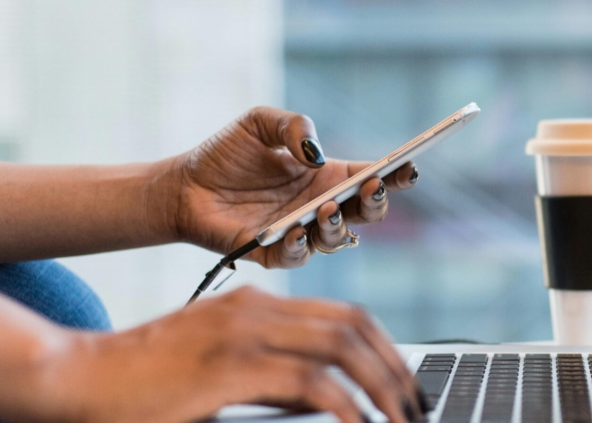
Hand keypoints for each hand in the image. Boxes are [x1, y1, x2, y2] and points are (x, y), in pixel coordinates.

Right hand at [44, 287, 422, 422]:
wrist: (78, 378)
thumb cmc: (146, 382)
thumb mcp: (222, 368)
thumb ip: (274, 374)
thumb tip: (332, 399)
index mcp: (256, 304)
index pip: (345, 313)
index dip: (386, 347)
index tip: (405, 382)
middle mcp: (256, 308)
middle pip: (354, 325)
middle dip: (396, 367)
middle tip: (416, 405)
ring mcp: (244, 332)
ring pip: (343, 347)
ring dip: (383, 386)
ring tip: (401, 419)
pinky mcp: (230, 365)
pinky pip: (312, 383)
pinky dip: (348, 405)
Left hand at [165, 106, 419, 267]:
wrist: (182, 186)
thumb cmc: (225, 154)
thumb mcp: (259, 122)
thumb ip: (293, 126)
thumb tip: (316, 154)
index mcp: (327, 177)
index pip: (372, 178)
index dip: (395, 175)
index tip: (408, 166)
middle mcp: (321, 207)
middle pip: (367, 213)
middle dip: (376, 202)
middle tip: (371, 187)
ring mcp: (301, 233)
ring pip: (338, 239)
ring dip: (338, 225)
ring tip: (327, 208)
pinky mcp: (273, 254)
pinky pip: (297, 256)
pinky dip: (300, 246)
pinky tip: (295, 230)